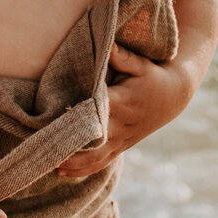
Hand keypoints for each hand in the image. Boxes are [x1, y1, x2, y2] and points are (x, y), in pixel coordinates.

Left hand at [54, 42, 196, 178]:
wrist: (173, 97)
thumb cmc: (153, 76)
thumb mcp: (142, 64)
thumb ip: (122, 57)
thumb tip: (107, 45)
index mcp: (123, 103)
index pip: (97, 112)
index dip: (79, 116)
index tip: (58, 118)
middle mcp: (121, 125)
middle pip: (93, 141)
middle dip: (70, 146)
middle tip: (44, 147)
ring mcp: (122, 139)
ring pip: (95, 157)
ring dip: (73, 163)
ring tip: (49, 164)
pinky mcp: (121, 146)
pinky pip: (101, 162)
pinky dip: (82, 169)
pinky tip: (63, 172)